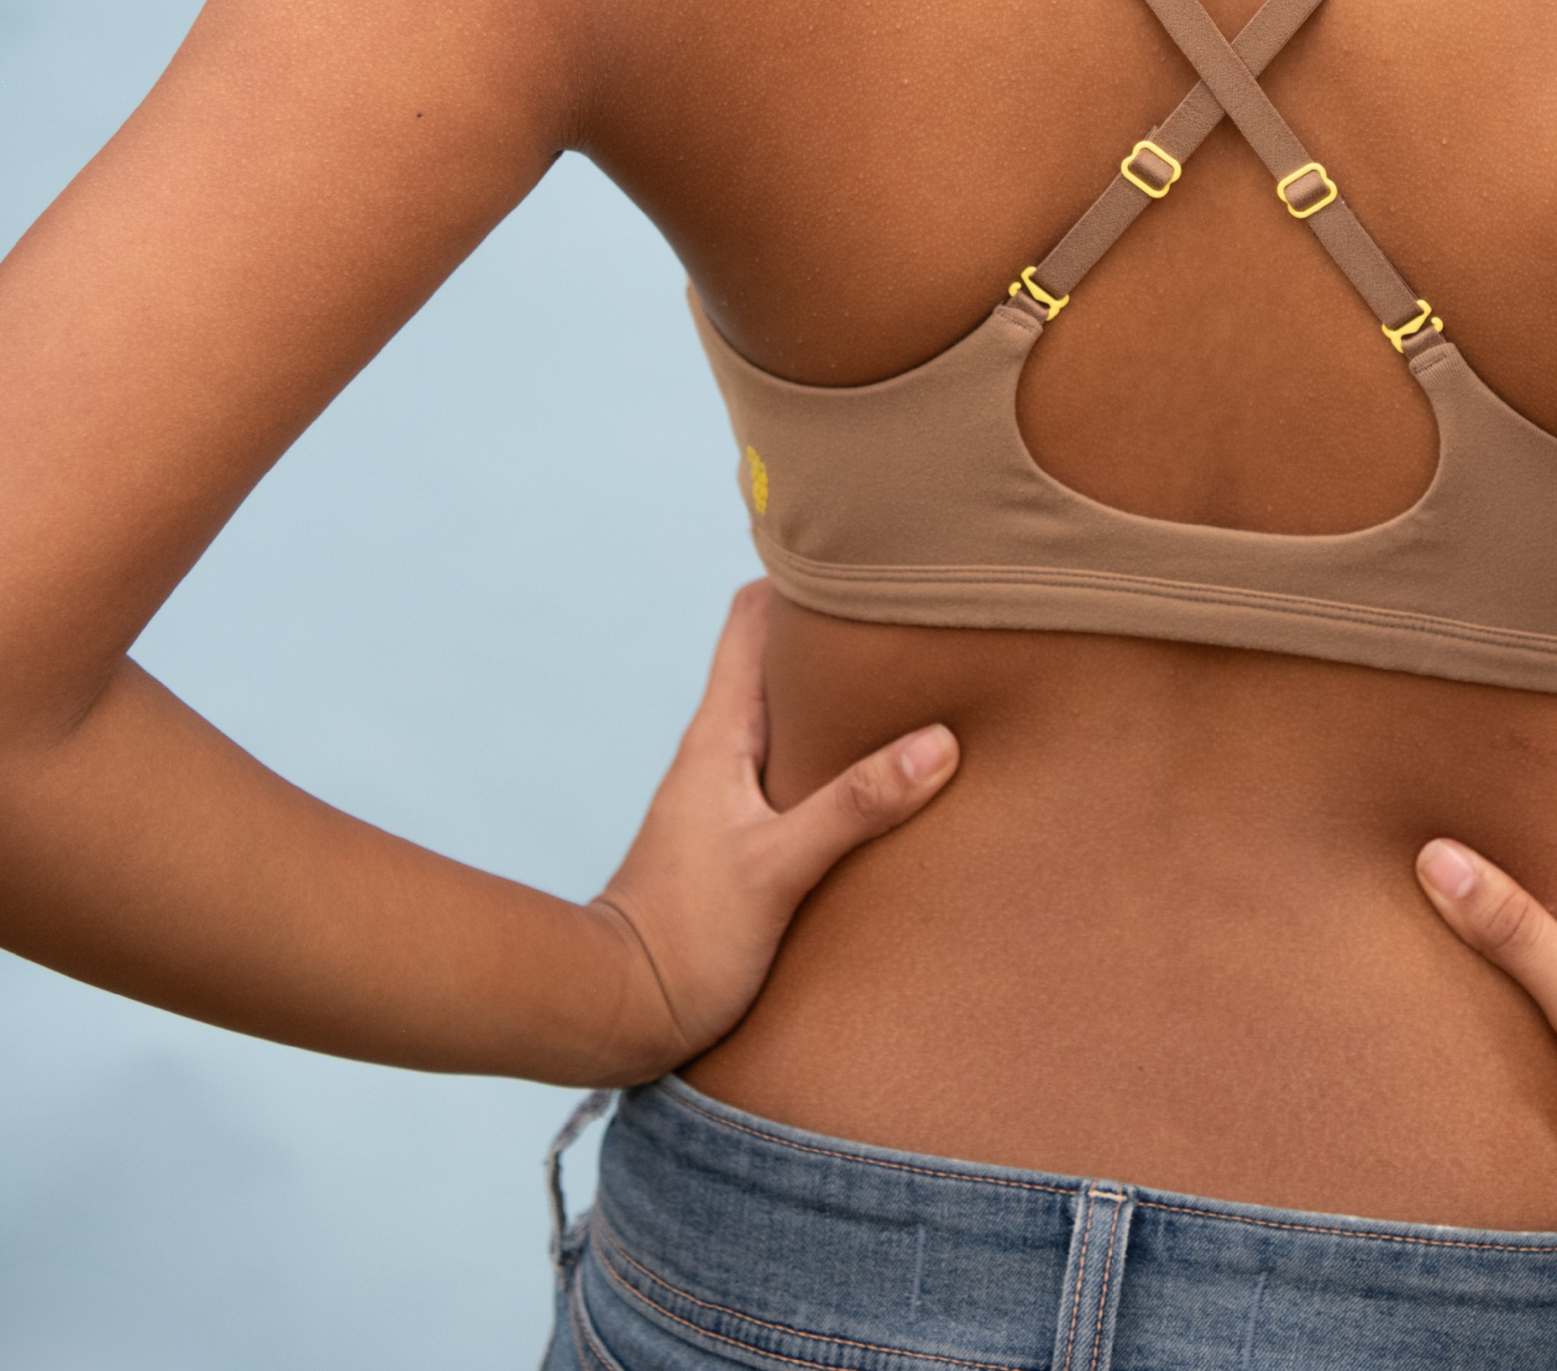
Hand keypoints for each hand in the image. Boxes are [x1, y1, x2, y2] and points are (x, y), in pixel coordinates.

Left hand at [585, 580, 957, 1081]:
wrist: (616, 1010)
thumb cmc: (684, 937)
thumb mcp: (780, 868)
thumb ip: (857, 804)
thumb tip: (940, 743)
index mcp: (720, 732)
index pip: (753, 616)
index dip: (801, 573)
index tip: (862, 548)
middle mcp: (721, 748)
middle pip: (779, 656)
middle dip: (837, 630)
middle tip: (909, 606)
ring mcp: (728, 790)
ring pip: (790, 713)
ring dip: (840, 696)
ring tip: (914, 678)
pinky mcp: (740, 834)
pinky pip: (796, 766)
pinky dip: (837, 751)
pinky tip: (882, 772)